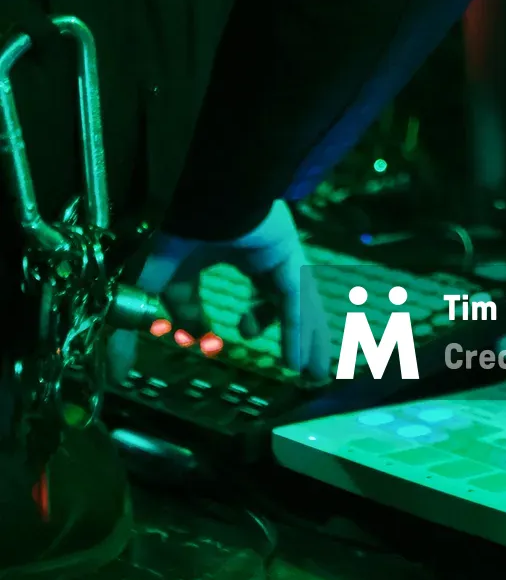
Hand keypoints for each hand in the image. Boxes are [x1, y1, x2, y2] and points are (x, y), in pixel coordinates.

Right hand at [108, 200, 329, 383]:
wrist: (204, 202)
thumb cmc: (180, 233)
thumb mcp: (155, 283)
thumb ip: (146, 323)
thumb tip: (118, 369)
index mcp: (238, 251)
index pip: (245, 291)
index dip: (238, 320)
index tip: (211, 344)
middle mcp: (265, 254)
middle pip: (288, 302)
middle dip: (296, 336)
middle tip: (299, 370)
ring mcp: (281, 255)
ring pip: (299, 306)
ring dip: (305, 341)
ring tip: (312, 376)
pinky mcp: (289, 258)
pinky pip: (296, 304)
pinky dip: (296, 334)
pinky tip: (295, 362)